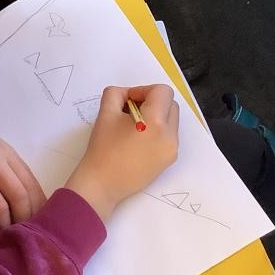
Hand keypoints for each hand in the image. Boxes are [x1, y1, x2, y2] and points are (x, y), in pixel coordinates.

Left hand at [0, 116, 46, 234]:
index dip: (4, 225)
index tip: (3, 236)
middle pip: (19, 195)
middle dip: (23, 218)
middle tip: (21, 232)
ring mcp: (6, 152)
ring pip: (30, 184)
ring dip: (34, 207)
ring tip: (31, 222)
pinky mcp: (13, 150)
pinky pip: (30, 174)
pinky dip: (36, 193)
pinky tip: (35, 206)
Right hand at [66, 84, 178, 222]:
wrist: (102, 184)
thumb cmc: (102, 148)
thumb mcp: (105, 112)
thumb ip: (117, 93)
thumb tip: (129, 96)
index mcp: (155, 122)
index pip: (162, 91)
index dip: (144, 90)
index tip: (128, 102)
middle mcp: (170, 136)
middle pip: (170, 104)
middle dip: (152, 102)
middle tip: (130, 112)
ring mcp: (172, 150)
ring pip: (171, 120)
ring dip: (156, 116)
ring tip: (134, 127)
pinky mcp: (169, 160)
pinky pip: (168, 136)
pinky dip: (157, 131)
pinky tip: (138, 141)